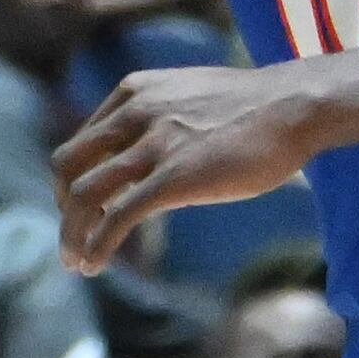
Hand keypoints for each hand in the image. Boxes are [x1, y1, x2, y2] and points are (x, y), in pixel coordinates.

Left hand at [52, 60, 326, 271]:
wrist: (294, 106)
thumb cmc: (253, 108)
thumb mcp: (188, 98)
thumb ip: (160, 118)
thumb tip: (150, 153)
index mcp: (133, 93)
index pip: (81, 142)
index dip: (74, 181)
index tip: (83, 211)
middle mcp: (133, 113)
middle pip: (68, 165)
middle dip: (64, 207)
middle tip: (73, 239)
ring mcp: (152, 145)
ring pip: (85, 195)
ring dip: (73, 235)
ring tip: (76, 262)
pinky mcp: (174, 178)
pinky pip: (119, 216)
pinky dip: (98, 245)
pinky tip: (95, 265)